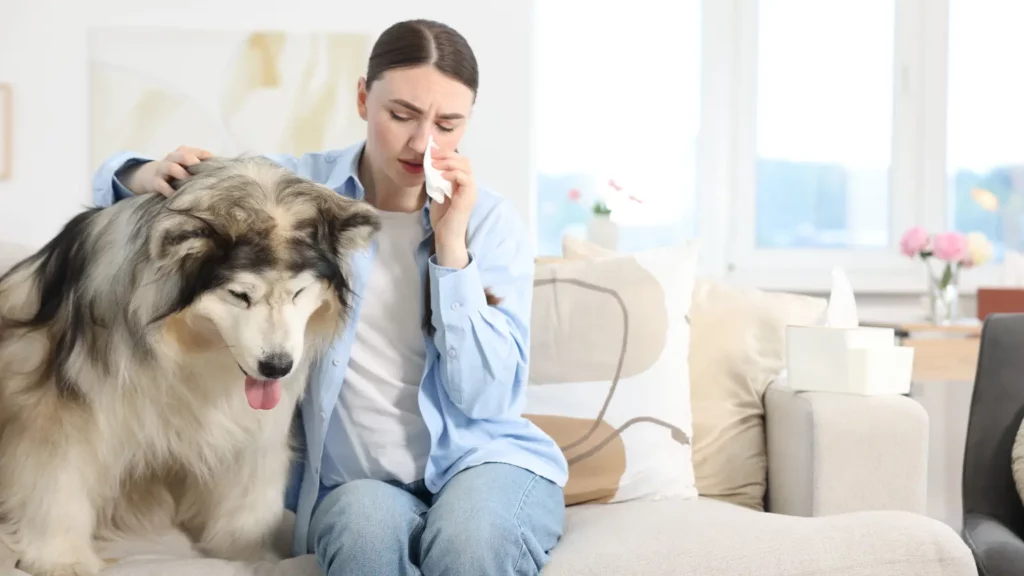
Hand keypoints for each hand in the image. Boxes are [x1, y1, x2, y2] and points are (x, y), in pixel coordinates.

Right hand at [125, 145, 212, 196]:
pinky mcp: (155, 181)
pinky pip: (162, 185)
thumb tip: (226, 174)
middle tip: (205, 175)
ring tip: (190, 183)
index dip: (209, 160)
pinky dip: (170, 191)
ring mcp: (163, 169)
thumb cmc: (177, 172)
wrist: (149, 176)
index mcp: (184, 152)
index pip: (199, 152)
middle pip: (184, 156)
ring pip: (172, 167)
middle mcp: (173, 158)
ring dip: (182, 175)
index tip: (220, 170)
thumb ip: (202, 168)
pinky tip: (177, 197)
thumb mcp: (187, 166)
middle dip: (195, 164)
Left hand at [428, 148, 476, 268]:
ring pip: (465, 166)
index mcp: (463, 184)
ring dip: (448, 162)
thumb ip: (437, 180)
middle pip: (464, 161)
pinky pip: (464, 178)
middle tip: (432, 155)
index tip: (432, 152)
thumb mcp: (438, 193)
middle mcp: (469, 185)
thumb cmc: (443, 218)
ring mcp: (471, 191)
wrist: (446, 236)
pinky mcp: (468, 197)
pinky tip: (441, 176)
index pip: (459, 162)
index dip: (446, 154)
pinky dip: (453, 173)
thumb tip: (430, 165)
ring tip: (434, 164)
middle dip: (447, 155)